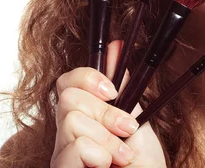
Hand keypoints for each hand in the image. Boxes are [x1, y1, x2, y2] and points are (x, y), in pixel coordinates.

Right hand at [50, 41, 166, 166]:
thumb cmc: (143, 166)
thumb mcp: (138, 122)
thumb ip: (125, 90)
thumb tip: (119, 48)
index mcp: (85, 120)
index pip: (66, 83)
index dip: (87, 77)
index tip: (112, 90)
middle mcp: (67, 137)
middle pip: (68, 97)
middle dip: (105, 112)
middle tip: (127, 130)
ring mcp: (61, 157)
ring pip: (71, 119)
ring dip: (107, 136)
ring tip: (122, 157)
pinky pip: (74, 146)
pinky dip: (99, 153)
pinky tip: (108, 166)